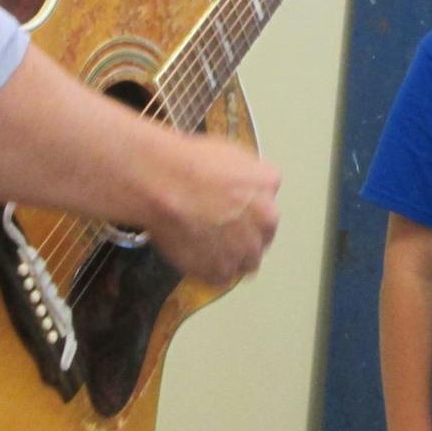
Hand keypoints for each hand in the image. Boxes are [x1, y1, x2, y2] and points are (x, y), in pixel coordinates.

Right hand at [145, 135, 280, 283]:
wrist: (163, 184)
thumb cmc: (189, 162)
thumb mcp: (229, 153)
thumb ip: (246, 175)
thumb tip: (243, 185)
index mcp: (268, 185)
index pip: (267, 201)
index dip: (248, 208)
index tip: (232, 209)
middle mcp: (266, 220)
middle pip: (262, 235)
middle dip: (245, 235)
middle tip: (219, 230)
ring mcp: (245, 249)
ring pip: (246, 261)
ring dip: (231, 256)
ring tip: (206, 248)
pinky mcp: (221, 271)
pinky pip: (221, 277)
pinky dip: (209, 270)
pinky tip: (194, 256)